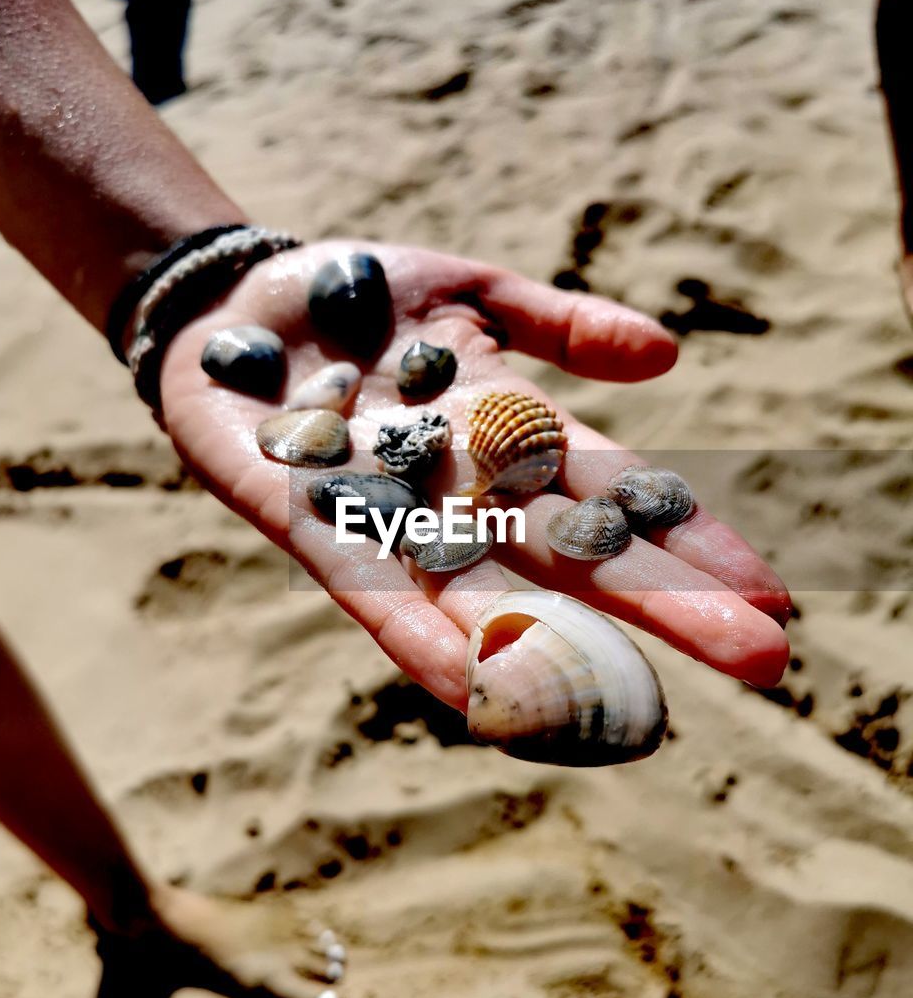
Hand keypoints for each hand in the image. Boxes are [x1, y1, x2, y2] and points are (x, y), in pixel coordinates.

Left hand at [159, 241, 790, 711]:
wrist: (226, 304)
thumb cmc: (358, 296)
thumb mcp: (470, 289)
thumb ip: (558, 324)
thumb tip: (667, 358)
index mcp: (508, 429)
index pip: (617, 491)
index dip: (691, 540)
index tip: (772, 595)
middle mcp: (461, 488)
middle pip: (573, 552)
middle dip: (663, 603)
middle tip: (764, 662)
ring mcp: (388, 513)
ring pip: (490, 589)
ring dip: (560, 646)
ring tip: (639, 708)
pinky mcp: (308, 524)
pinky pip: (367, 591)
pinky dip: (415, 637)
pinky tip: (468, 689)